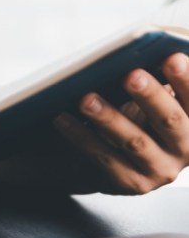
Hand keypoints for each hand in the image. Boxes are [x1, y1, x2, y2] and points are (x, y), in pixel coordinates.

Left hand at [0, 53, 188, 194]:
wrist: (126, 166)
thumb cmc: (143, 119)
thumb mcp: (157, 102)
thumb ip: (157, 84)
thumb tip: (138, 53)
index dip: (186, 80)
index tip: (171, 57)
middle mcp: (186, 150)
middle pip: (170, 121)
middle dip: (150, 96)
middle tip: (129, 75)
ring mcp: (160, 171)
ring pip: (134, 142)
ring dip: (109, 118)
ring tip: (86, 99)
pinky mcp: (131, 184)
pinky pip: (103, 159)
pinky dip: (81, 137)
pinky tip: (62, 119)